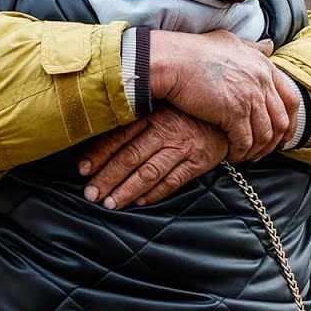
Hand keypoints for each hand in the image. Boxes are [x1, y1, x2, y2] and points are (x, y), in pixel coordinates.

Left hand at [79, 105, 229, 209]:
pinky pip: (173, 181)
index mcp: (153, 114)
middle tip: (91, 194)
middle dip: (108, 178)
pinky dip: (155, 193)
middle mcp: (166, 130)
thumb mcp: (162, 107)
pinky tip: (140, 202)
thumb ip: (137, 118)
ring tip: (110, 203)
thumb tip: (101, 130)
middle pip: (130, 157)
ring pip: (149, 173)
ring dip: (127, 190)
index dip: (99, 154)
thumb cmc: (187, 112)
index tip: (82, 170)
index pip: (120, 136)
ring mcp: (183, 147)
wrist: (227, 116)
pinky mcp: (198, 162)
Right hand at [149, 31, 298, 160]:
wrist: (172, 60)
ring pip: (265, 134)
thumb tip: (269, 46)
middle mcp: (261, 81)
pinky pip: (245, 141)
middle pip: (281, 120)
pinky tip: (231, 155)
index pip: (290, 99)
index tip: (283, 135)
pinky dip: (240, 152)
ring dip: (257, 150)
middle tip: (264, 152)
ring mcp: (250, 96)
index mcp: (263, 66)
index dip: (290, 122)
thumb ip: (253, 47)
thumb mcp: (230, 41)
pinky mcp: (234, 112)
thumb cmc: (194, 51)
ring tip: (246, 155)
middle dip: (275, 141)